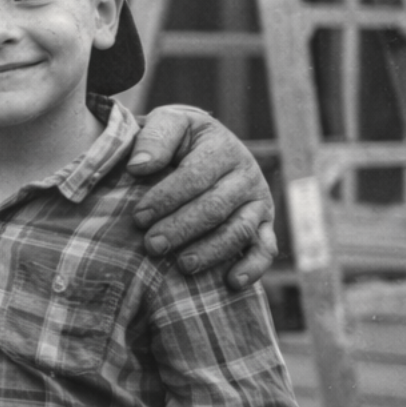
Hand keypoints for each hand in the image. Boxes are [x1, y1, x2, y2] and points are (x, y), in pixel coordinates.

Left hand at [126, 105, 277, 287]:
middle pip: (216, 207)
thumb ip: (154, 137)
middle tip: (153, 246)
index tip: (139, 217)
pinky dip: (252, 267)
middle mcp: (246, 174)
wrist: (205, 145)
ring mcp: (258, 201)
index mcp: (222, 147)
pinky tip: (231, 282)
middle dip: (182, 228)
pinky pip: (266, 249)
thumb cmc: (178, 140)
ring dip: (211, 251)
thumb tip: (139, 166)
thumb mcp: (167, 124)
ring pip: (240, 230)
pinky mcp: (265, 224)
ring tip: (183, 266)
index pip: (194, 176)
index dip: (166, 198)